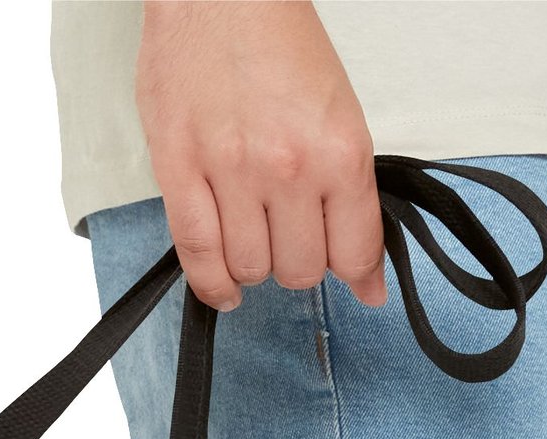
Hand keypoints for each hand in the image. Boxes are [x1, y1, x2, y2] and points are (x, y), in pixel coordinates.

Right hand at [135, 0, 384, 311]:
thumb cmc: (276, 43)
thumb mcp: (339, 113)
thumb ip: (352, 197)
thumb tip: (366, 277)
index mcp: (339, 150)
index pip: (355, 251)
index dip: (355, 273)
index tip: (352, 277)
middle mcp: (289, 167)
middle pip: (301, 269)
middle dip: (299, 262)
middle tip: (291, 237)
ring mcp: (231, 173)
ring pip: (251, 269)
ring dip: (255, 265)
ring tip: (253, 238)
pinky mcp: (180, 172)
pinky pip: (198, 256)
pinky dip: (214, 284)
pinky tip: (225, 286)